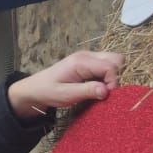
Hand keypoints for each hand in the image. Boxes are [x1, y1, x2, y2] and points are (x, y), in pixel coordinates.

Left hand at [8, 51, 124, 119]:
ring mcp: (88, 58)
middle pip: (116, 59)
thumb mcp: (66, 95)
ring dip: (112, 76)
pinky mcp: (89, 64)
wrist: (35, 88)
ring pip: (113, 61)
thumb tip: (106, 91)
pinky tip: (97, 87)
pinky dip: (107, 77)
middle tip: (107, 92)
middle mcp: (87, 55)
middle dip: (116, 76)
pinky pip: (106, 66)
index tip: (107, 96)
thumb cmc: (48, 91)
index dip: (113, 82)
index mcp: (81, 61)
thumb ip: (86, 91)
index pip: (110, 66)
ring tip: (101, 90)